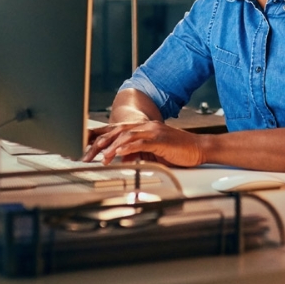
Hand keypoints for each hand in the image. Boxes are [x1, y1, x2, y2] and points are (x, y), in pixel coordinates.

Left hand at [82, 121, 204, 167]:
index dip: (100, 136)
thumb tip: (122, 157)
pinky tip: (118, 154)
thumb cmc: (178, 151)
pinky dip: (127, 148)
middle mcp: (146, 126)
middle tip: (86, 154)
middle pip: (117, 131)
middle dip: (100, 142)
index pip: (117, 130)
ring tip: (99, 157)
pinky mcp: (159, 139)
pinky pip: (140, 143)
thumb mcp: (153, 152)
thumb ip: (138, 152)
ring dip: (111, 147)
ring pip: (126, 136)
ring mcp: (153, 131)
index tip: (86, 146)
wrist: (198, 148)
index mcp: (144, 128)